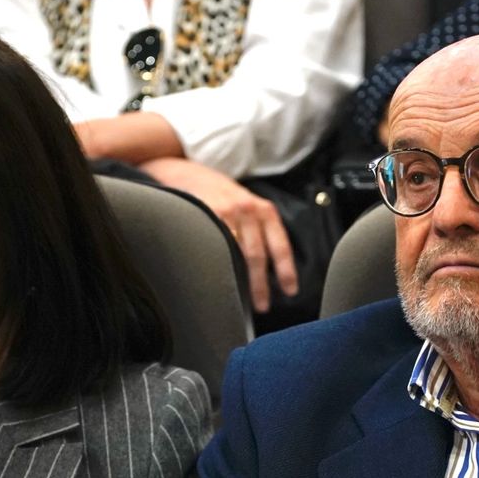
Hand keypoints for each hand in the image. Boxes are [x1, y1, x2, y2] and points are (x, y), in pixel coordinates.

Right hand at [139, 156, 297, 312]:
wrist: (188, 172)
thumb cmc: (220, 195)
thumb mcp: (246, 205)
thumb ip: (257, 229)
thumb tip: (266, 268)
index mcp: (264, 210)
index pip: (280, 245)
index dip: (286, 270)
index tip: (290, 291)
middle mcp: (248, 209)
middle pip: (258, 254)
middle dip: (260, 284)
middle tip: (262, 305)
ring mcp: (226, 211)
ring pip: (237, 252)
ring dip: (239, 279)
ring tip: (240, 300)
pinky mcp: (206, 213)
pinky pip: (216, 244)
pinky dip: (219, 263)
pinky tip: (219, 278)